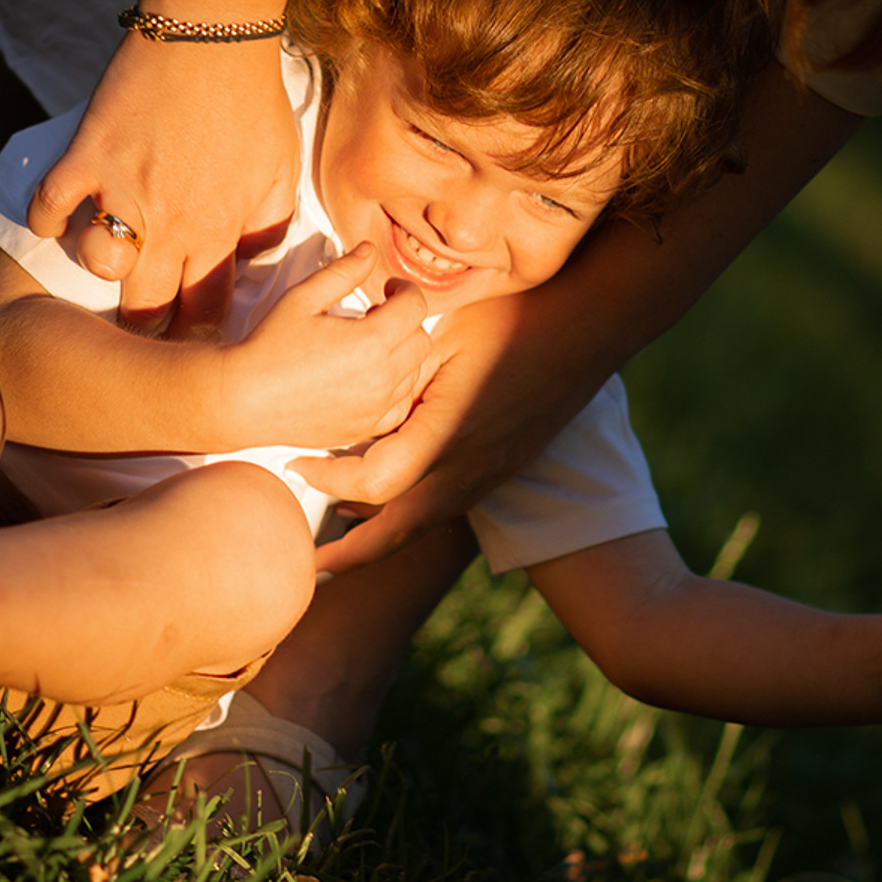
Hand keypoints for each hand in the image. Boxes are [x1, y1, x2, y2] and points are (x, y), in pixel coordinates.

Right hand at [26, 33, 297, 332]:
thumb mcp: (282, 169)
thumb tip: (253, 264)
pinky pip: (49, 210)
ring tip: (109, 258)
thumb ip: (270, 225)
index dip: (195, 335)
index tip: (187, 334)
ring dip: (101, 268)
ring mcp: (124, 191)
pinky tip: (60, 219)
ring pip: (100, 267)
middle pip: (147, 308)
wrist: (213, 34)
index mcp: (220, 231)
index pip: (203, 315)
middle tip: (144, 315)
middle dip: (146, 324)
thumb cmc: (253, 99)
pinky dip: (48, 220)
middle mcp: (171, 223)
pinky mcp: (87, 157)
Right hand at [224, 245, 436, 448]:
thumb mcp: (303, 297)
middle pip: (422, 340)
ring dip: (401, 352)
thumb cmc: (269, 347)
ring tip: (368, 344)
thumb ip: (342, 271)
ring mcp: (374, 408)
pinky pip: (401, 405)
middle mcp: (381, 378)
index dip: (405, 290)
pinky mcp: (364, 428)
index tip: (388, 288)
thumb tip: (369, 251)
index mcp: (370, 341)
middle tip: (377, 314)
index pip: (416, 307)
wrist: (243, 399)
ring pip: (415, 372)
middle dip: (405, 320)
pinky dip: (395, 387)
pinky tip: (369, 376)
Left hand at [296, 291, 599, 571]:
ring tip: (341, 542)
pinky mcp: (499, 469)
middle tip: (311, 561)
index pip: (374, 483)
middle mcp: (468, 469)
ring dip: (380, 538)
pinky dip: (410, 515)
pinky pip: (445, 506)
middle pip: (398, 533)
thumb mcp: (443, 334)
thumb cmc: (513, 321)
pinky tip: (388, 502)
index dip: (329, 482)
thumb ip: (397, 367)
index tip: (297, 464)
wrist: (584, 332)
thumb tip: (345, 382)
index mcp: (447, 435)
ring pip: (423, 525)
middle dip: (351, 554)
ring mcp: (488, 475)